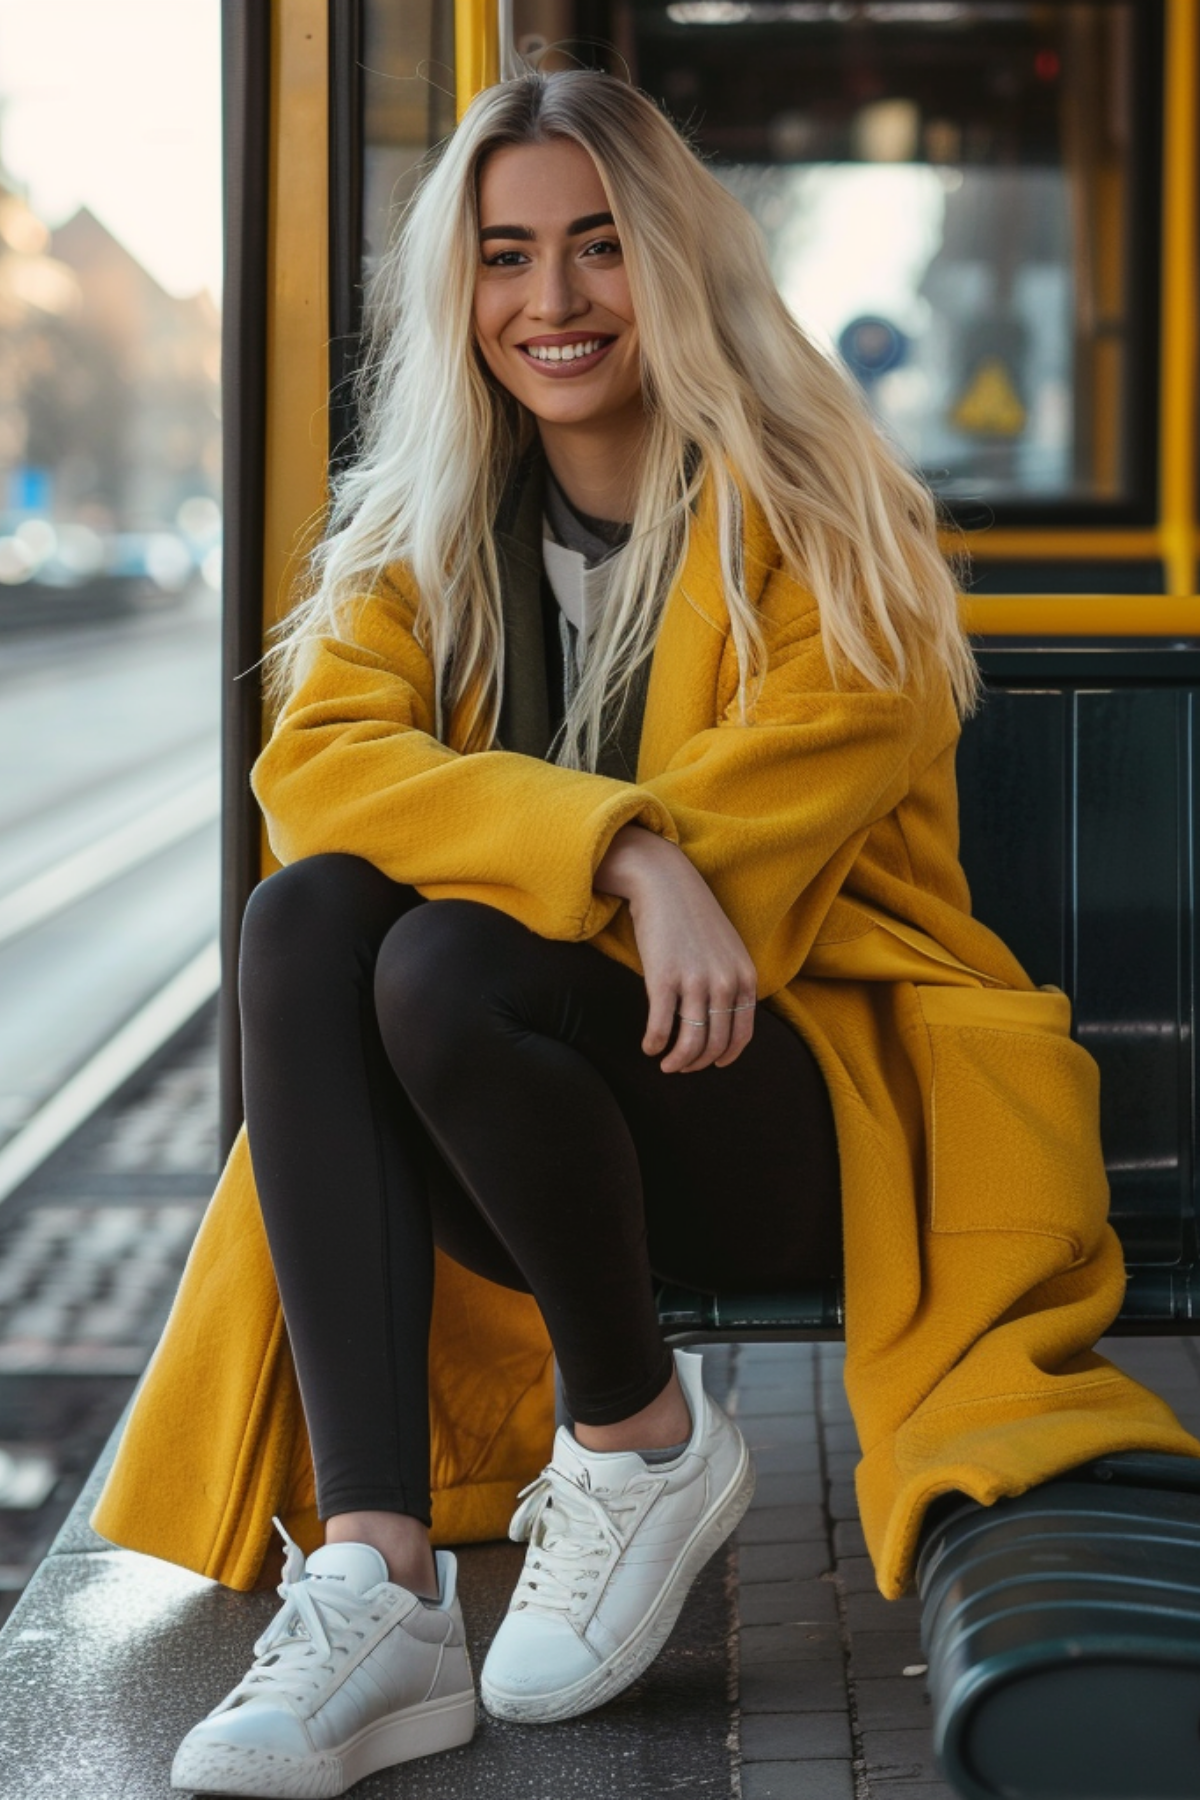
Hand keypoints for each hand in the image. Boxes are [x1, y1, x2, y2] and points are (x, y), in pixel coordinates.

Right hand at [594, 825, 757, 1071]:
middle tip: (680, 1067)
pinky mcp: (664, 979)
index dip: (725, 1057)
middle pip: (716, 1044)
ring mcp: (695, 981)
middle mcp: (725, 982)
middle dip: (697, 1063)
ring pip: (691, 1042)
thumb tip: (721, 1020)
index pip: (742, 1034)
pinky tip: (648, 1046)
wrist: (664, 883)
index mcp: (745, 976)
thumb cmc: (693, 916)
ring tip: (665, 1064)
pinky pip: (661, 1027)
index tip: (710, 1064)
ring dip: (678, 1061)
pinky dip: (654, 1043)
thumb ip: (731, 982)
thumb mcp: (728, 948)